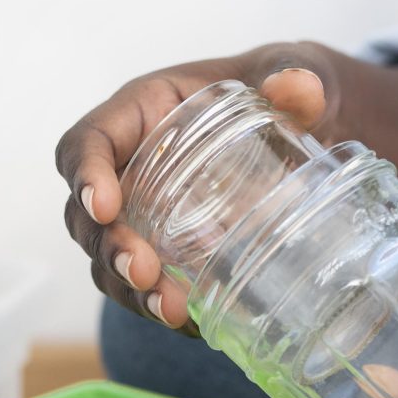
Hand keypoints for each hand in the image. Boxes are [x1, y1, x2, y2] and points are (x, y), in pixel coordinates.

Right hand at [54, 43, 343, 332]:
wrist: (312, 123)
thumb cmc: (279, 86)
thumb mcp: (290, 71)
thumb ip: (293, 74)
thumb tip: (297, 88)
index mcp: (141, 112)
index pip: (87, 142)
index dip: (85, 174)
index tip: (105, 206)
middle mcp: (129, 166)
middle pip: (87, 216)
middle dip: (108, 249)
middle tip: (143, 273)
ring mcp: (143, 214)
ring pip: (107, 260)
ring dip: (130, 291)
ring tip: (171, 312)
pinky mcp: (167, 250)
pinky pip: (145, 285)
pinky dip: (162, 308)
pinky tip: (196, 325)